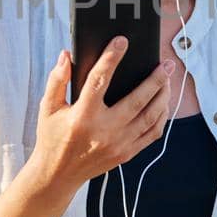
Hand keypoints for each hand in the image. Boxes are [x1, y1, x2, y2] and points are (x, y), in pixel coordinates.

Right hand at [32, 36, 177, 190]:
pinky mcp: (127, 153)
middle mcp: (104, 131)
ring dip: (163, 96)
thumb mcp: (48, 108)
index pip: (99, 80)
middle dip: (156, 78)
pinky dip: (161, 117)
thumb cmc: (52, 137)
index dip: (111, 58)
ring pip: (151, 116)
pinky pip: (152, 133)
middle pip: (138, 99)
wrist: (58, 175)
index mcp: (82, 116)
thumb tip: (66, 56)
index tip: (122, 41)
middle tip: (166, 63)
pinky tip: (163, 103)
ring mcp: (118, 144)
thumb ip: (57, 80)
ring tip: (168, 79)